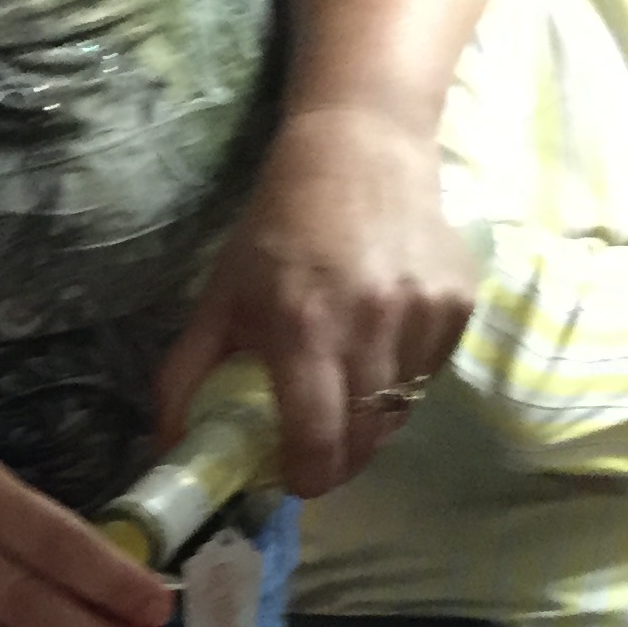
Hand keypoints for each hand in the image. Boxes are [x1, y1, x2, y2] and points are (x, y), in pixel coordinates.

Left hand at [156, 103, 475, 498]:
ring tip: (344, 394)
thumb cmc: (278, 227)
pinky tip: (378, 349)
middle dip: (338, 460)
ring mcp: (423, 313)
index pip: (317, 438)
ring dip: (371, 421)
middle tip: (315, 451)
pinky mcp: (458, 302)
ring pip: (401, 410)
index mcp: (304, 327)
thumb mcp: (218, 297)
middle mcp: (372, 323)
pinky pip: (430, 373)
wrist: (362, 146)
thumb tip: (169, 448)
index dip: (306, 477)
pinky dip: (404, 380)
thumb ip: (186, 377)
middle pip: (365, 438)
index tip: (292, 480)